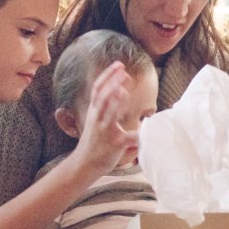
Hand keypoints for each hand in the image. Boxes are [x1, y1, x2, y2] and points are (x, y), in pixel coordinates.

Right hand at [72, 61, 138, 175]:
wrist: (84, 164)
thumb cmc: (94, 141)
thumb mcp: (96, 120)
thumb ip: (107, 106)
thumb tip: (121, 91)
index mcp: (94, 111)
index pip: (99, 88)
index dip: (108, 75)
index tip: (119, 64)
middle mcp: (97, 118)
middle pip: (102, 96)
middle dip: (112, 82)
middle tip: (124, 71)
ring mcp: (104, 131)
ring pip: (108, 113)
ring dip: (115, 100)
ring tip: (123, 89)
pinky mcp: (114, 144)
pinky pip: (126, 137)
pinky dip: (135, 133)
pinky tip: (143, 128)